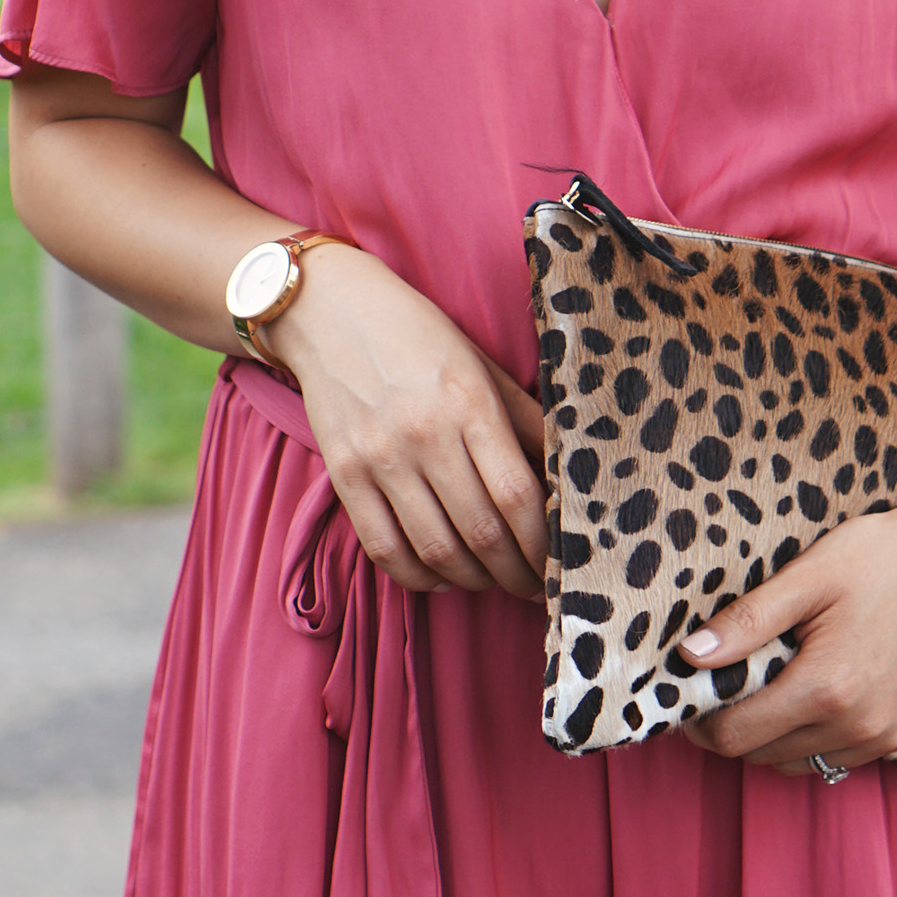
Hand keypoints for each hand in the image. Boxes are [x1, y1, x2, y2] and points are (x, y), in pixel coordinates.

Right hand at [269, 244, 548, 599]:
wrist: (329, 311)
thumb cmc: (418, 337)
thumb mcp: (482, 366)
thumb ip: (524, 421)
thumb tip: (567, 478)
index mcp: (469, 402)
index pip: (517, 494)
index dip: (543, 542)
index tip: (559, 561)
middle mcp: (423, 433)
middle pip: (481, 533)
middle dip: (515, 573)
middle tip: (531, 585)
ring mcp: (378, 457)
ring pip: (435, 550)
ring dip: (472, 581)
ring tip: (491, 579)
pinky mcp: (343, 474)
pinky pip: (384, 549)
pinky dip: (418, 577)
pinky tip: (441, 575)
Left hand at [678, 504, 896, 774]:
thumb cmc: (878, 558)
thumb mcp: (806, 578)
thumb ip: (747, 622)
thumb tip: (691, 656)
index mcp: (825, 688)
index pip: (736, 736)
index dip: (703, 722)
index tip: (695, 695)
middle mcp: (856, 725)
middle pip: (761, 756)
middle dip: (734, 727)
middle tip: (728, 686)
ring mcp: (884, 737)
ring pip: (798, 764)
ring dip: (773, 738)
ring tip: (770, 688)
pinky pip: (837, 758)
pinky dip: (812, 739)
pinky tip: (812, 697)